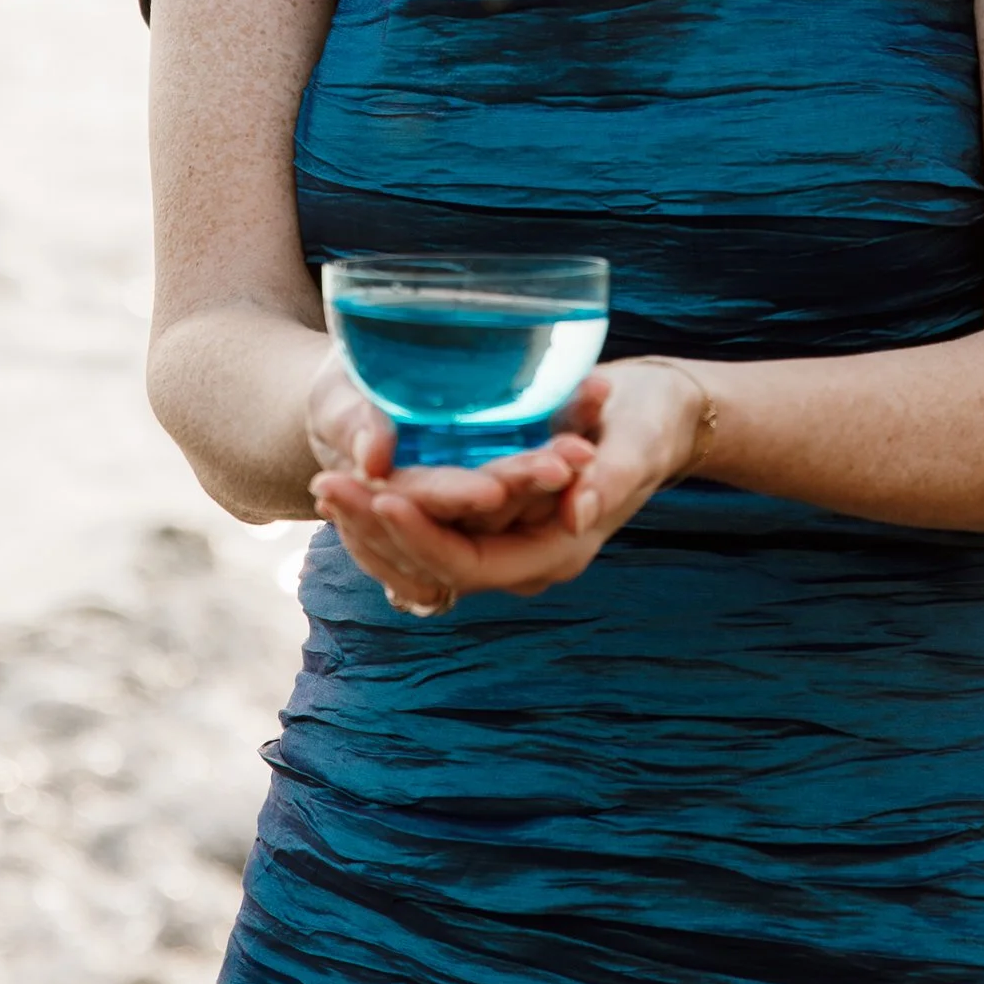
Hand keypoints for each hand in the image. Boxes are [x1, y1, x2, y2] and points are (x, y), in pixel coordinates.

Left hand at [312, 359, 712, 616]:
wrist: (658, 418)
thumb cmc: (652, 421)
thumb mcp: (638, 442)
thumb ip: (612, 476)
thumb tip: (577, 510)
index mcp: (557, 549)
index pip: (470, 563)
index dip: (422, 536)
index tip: (381, 496)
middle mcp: (523, 557)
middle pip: (432, 566)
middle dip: (375, 530)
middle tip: (327, 485)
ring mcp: (504, 541)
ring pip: (420, 555)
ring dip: (369, 526)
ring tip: (325, 486)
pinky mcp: (491, 519)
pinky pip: (428, 532)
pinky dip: (386, 514)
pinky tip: (350, 484)